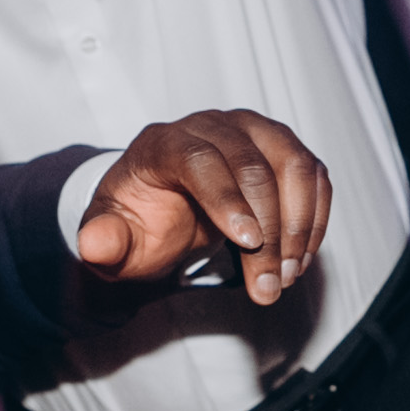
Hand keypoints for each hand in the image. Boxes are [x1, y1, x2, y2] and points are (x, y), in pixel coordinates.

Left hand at [77, 105, 327, 303]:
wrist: (163, 207)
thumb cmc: (140, 220)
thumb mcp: (113, 237)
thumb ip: (103, 240)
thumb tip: (95, 246)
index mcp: (163, 142)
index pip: (200, 159)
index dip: (227, 199)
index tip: (248, 243)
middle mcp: (211, 126)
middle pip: (251, 165)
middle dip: (269, 232)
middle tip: (270, 284)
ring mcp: (252, 132)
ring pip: (292, 164)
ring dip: (298, 224)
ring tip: (289, 274)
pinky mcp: (281, 149)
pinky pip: (312, 175)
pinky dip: (314, 217)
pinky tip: (302, 256)